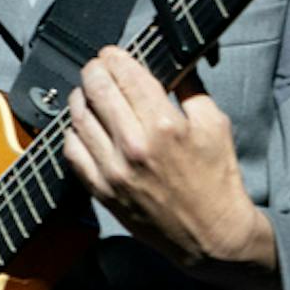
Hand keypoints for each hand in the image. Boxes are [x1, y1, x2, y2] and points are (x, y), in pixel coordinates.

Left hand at [62, 46, 276, 272]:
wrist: (212, 236)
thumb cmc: (217, 179)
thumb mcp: (215, 124)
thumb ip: (189, 87)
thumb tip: (170, 60)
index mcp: (164, 125)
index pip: (126, 75)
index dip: (115, 57)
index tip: (113, 53)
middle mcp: (134, 146)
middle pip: (97, 90)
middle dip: (95, 70)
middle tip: (98, 66)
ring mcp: (114, 171)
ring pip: (79, 118)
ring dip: (81, 97)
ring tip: (89, 93)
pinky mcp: (103, 192)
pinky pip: (72, 152)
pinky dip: (74, 133)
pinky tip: (85, 127)